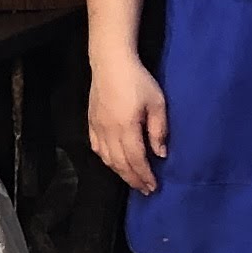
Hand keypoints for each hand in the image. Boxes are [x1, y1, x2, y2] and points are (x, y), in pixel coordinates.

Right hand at [88, 55, 168, 192]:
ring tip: (132, 180)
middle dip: (133, 179)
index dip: (144, 175)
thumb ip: (158, 130)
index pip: (135, 160)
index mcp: (126, 128)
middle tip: (144, 190)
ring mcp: (98, 128)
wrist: (110, 62)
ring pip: (107, 159)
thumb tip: (160, 154)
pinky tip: (113, 163)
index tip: (153, 186)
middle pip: (120, 163)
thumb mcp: (157, 103)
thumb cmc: (138, 80)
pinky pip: (97, 148)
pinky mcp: (91, 122)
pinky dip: (106, 160)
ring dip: (120, 173)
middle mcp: (109, 132)